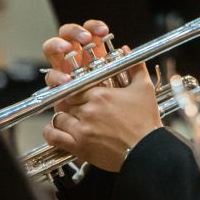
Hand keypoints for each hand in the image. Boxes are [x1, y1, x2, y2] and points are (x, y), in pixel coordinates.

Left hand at [41, 21, 162, 171]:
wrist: (148, 150)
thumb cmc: (146, 121)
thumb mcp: (144, 89)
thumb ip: (134, 66)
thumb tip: (126, 50)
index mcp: (101, 95)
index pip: (76, 86)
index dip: (77, 89)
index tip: (81, 93)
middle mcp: (88, 110)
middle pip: (67, 101)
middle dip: (71, 103)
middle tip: (78, 106)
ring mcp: (82, 129)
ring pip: (59, 117)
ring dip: (63, 117)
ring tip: (72, 119)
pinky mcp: (79, 146)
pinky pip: (54, 137)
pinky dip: (51, 132)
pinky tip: (56, 130)